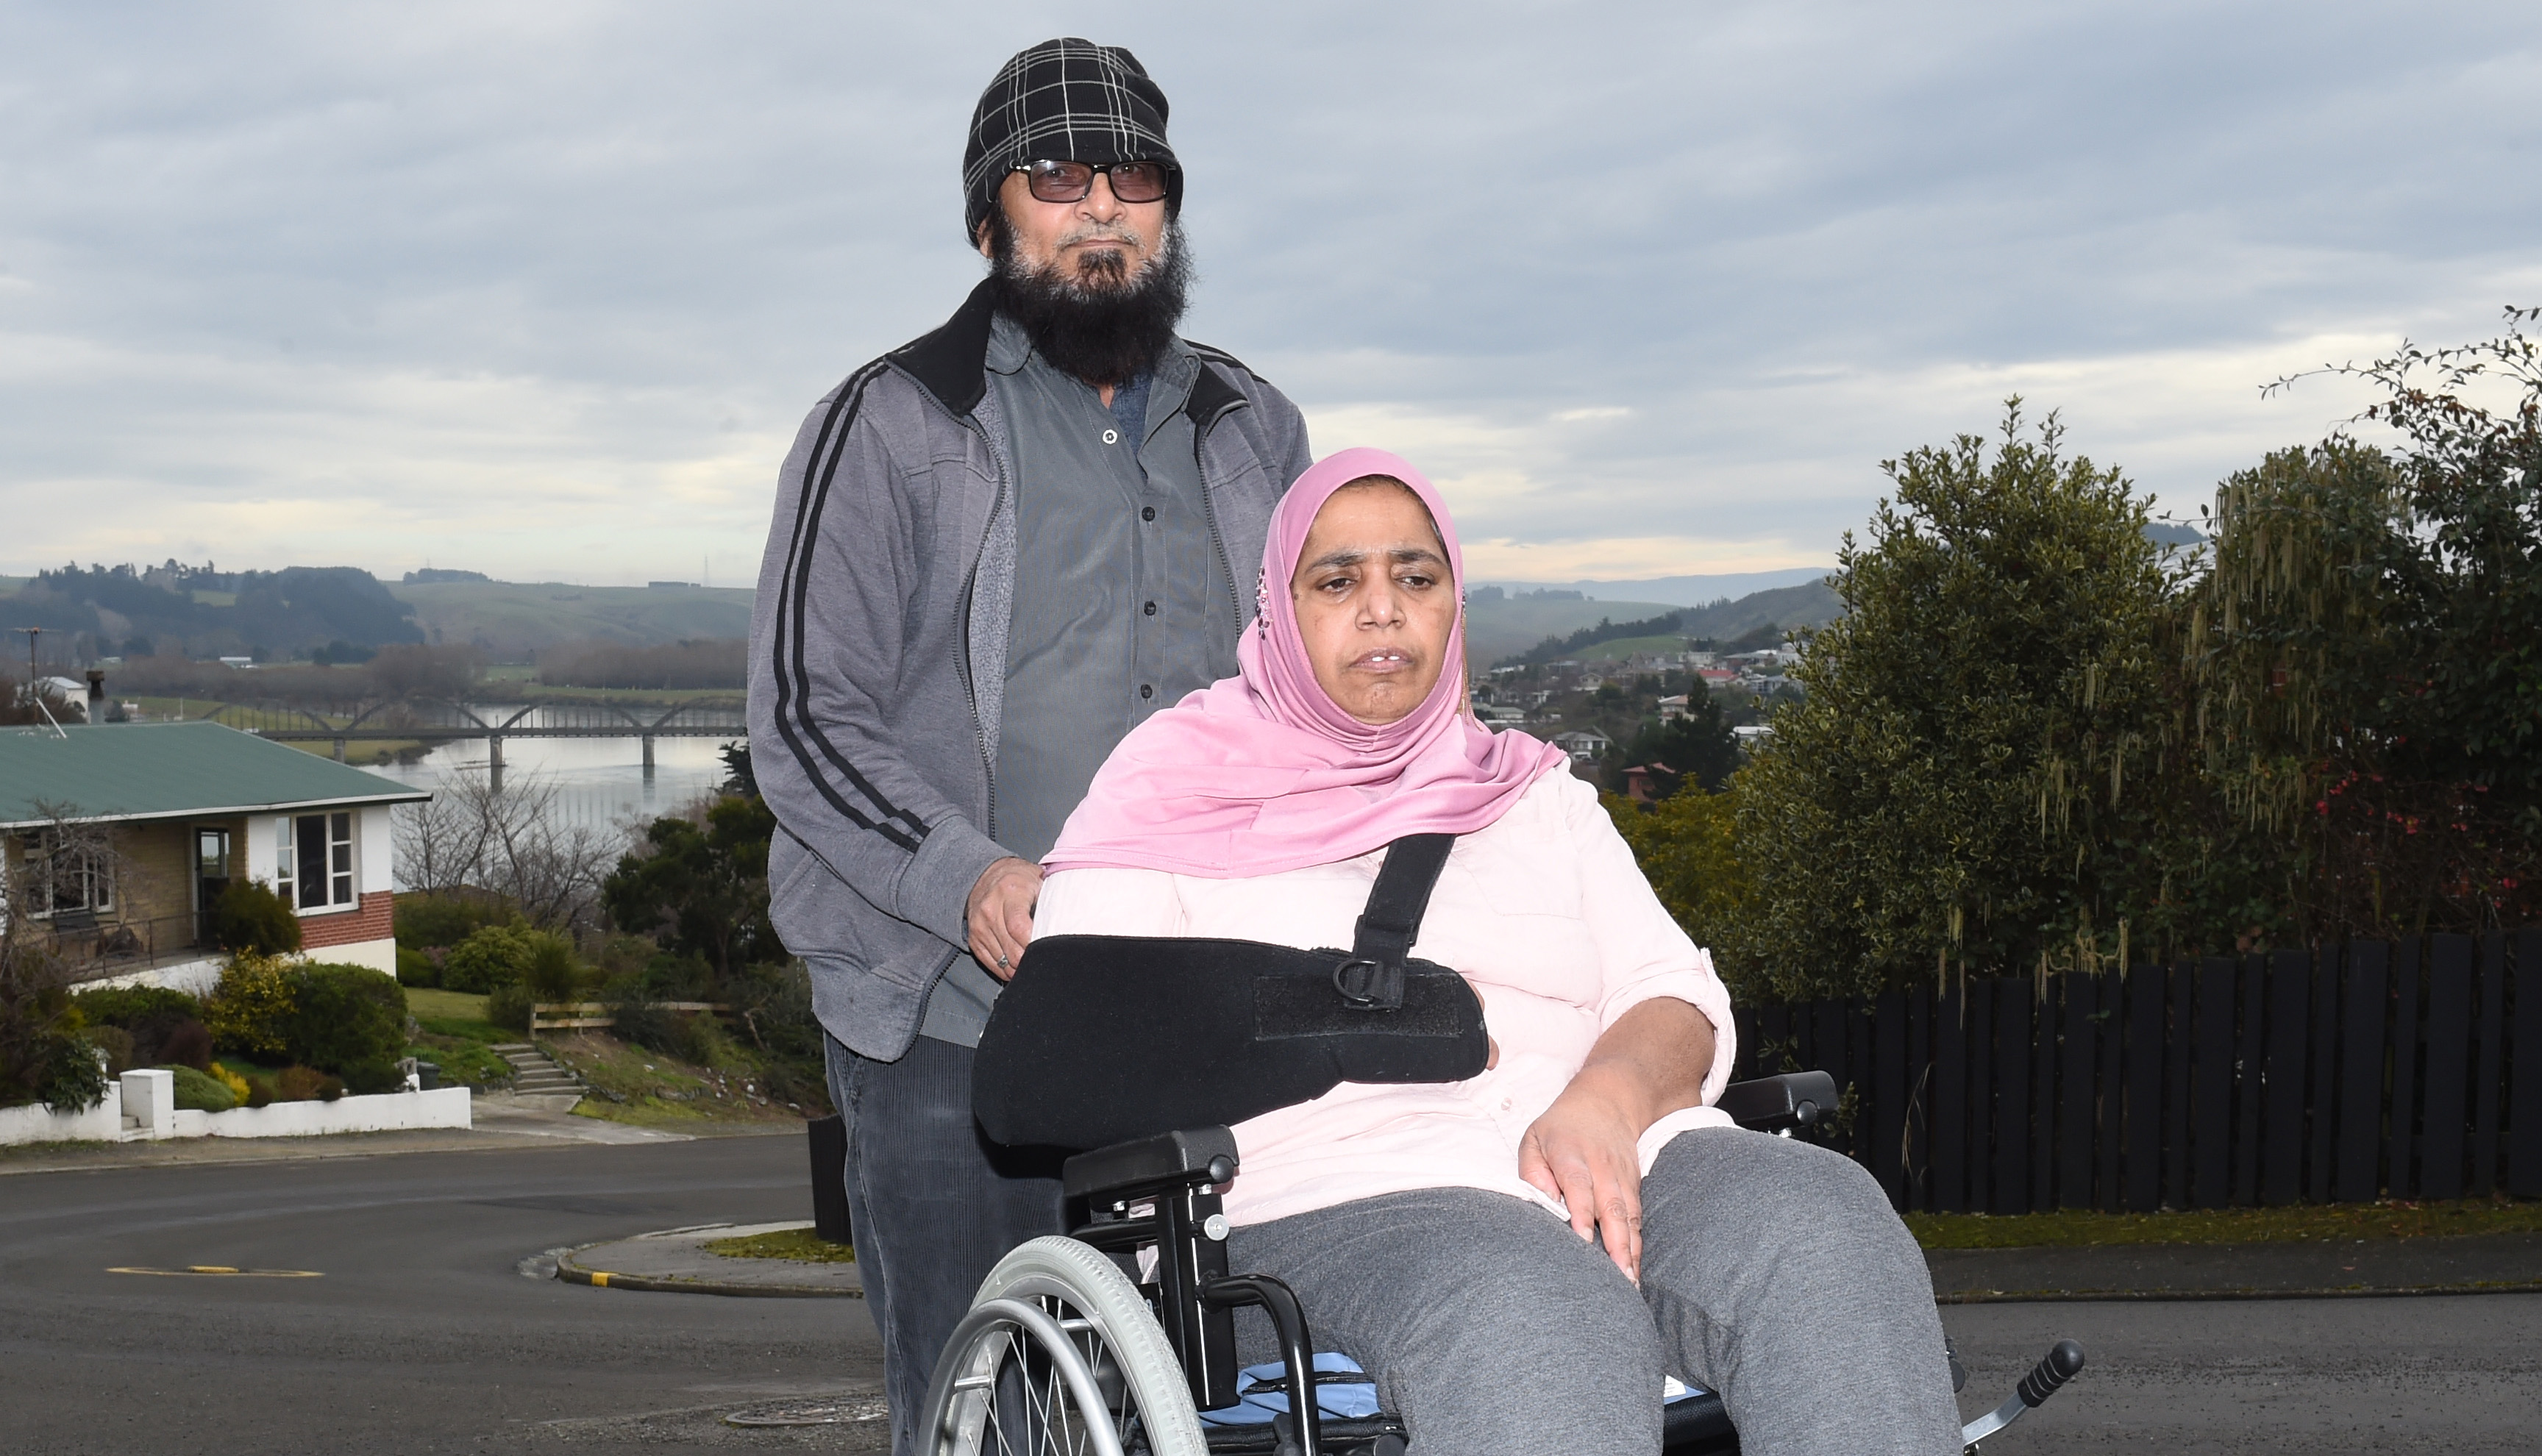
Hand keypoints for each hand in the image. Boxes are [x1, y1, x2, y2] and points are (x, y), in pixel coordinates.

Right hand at [966, 857, 1042, 979]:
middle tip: (1044, 959)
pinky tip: (1017, 966)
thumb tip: (1068, 923)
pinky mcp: (974, 937)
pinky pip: (989, 962)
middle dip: (1029, 960)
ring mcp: (979, 925)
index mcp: (1010, 891)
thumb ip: (1052, 900)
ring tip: (1033, 963)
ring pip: (1002, 959)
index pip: (1018, 927)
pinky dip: (1005, 969)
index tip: (1047, 950)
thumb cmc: (1019, 879)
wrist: (987, 873)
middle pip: (1011, 948)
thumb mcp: (1039, 880)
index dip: (1033, 944)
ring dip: (1019, 967)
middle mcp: (990, 908)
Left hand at [1517, 1075, 1646, 1282]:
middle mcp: (1601, 1167)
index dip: (1581, 1212)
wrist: (1608, 1101)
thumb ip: (1532, 1171)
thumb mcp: (1534, 1139)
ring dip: (1631, 1249)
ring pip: (1630, 1216)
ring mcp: (1622, 1177)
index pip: (1578, 1185)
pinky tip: (1635, 1270)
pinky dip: (1637, 1244)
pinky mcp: (1635, 1186)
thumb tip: (1543, 1201)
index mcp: (1571, 1154)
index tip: (1582, 1241)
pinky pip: (1638, 1218)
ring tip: (1630, 1282)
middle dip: (1615, 1242)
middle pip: (1611, 1206)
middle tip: (1617, 1276)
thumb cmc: (1561, 1128)